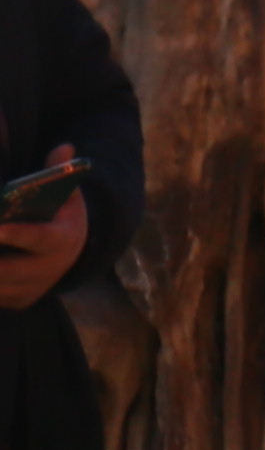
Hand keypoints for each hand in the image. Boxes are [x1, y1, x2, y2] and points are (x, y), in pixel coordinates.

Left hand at [0, 151, 86, 311]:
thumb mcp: (68, 197)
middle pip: (6, 269)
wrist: (72, 256)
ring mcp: (30, 290)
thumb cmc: (61, 219)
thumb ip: (58, 173)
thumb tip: (63, 147)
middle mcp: (47, 270)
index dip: (15, 234)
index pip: (37, 238)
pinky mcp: (16, 302)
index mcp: (61, 240)